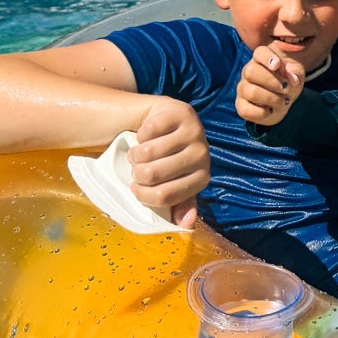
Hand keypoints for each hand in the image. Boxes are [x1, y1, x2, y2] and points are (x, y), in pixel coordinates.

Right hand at [129, 97, 209, 228]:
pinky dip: (140, 135)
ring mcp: (194, 131)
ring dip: (135, 154)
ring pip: (147, 153)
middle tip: (139, 167)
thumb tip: (185, 225)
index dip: (143, 194)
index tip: (137, 187)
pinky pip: (147, 131)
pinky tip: (146, 135)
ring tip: (139, 153)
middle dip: (137, 173)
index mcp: (202, 178)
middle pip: (152, 174)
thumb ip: (179, 204)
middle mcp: (202, 154)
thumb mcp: (175, 182)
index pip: (164, 196)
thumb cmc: (169, 158)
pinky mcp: (181, 112)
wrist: (168, 122)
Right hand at [235, 45, 305, 125]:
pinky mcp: (241, 106)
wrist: (284, 100)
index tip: (277, 65)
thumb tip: (292, 79)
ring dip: (272, 98)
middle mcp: (248, 72)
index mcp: (261, 59)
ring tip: (283, 101)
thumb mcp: (296, 74)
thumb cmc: (288, 82)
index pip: (259, 53)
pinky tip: (270, 110)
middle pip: (251, 71)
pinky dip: (262, 112)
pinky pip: (246, 110)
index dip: (267, 58)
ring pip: (251, 92)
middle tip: (286, 88)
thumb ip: (296, 73)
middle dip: (272, 81)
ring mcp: (243, 89)